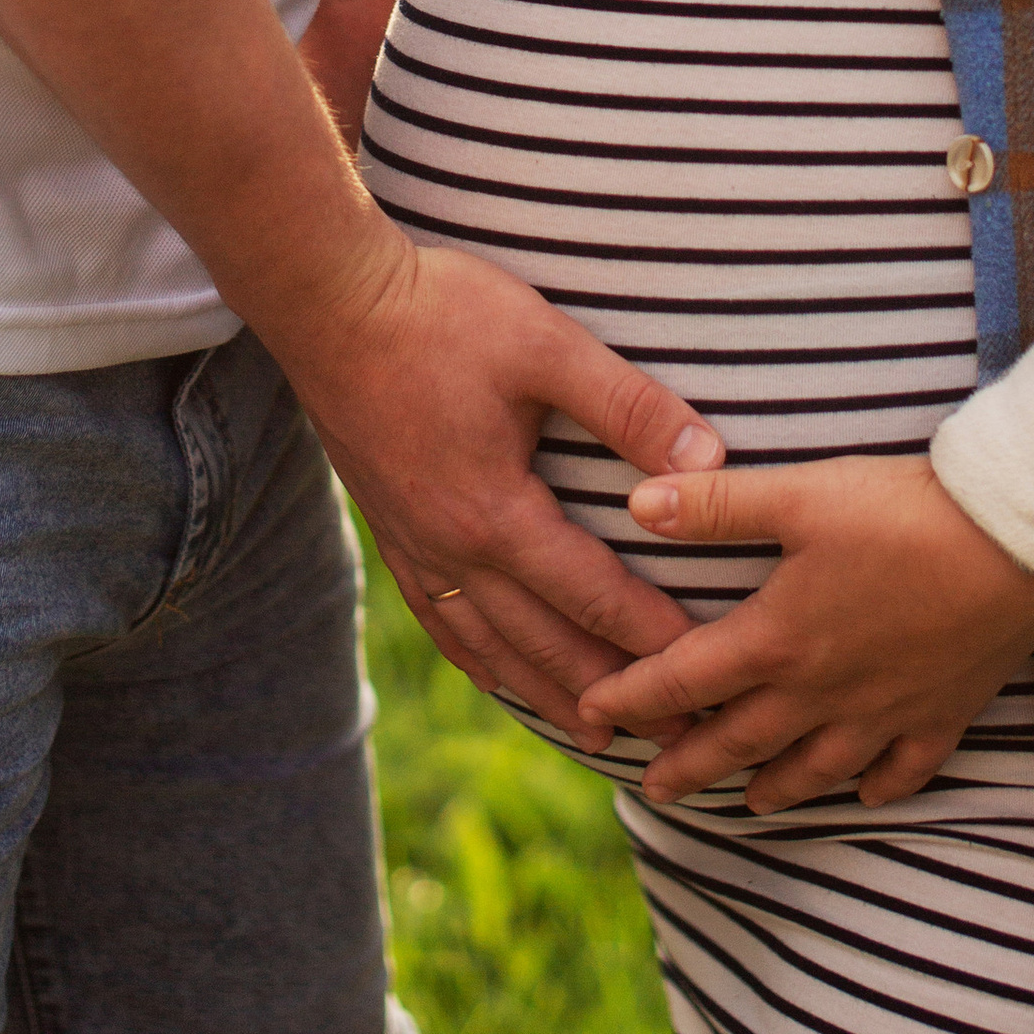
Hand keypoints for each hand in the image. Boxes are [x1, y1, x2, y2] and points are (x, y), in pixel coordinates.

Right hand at [278, 227, 723, 746]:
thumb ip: (628, 406)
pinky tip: (498, 673)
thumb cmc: (439, 313)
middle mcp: (450, 548)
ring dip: (545, 691)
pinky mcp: (389, 528)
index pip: (594, 597)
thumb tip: (709, 462)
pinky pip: (440, 618)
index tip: (707, 673)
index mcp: (494, 513)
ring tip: (594, 730)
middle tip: (671, 733)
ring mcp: (413, 544)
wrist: (325, 300)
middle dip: (608, 691)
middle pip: (542, 645)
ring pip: (488, 644)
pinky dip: (479, 657)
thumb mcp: (547, 344)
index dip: (654, 639)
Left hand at [575, 454, 1033, 813]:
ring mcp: (885, 711)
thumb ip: (714, 505)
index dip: (630, 697)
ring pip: (816, 768)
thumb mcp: (800, 495)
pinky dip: (877, 788)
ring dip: (774, 789)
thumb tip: (634, 502)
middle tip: (651, 789)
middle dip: (689, 767)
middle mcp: (822, 691)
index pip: (683, 680)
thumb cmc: (905, 513)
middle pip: (740, 742)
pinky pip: (902, 770)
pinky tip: (864, 794)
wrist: (1017, 543)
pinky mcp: (942, 712)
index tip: (590, 714)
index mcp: (778, 639)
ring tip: (746, 803)